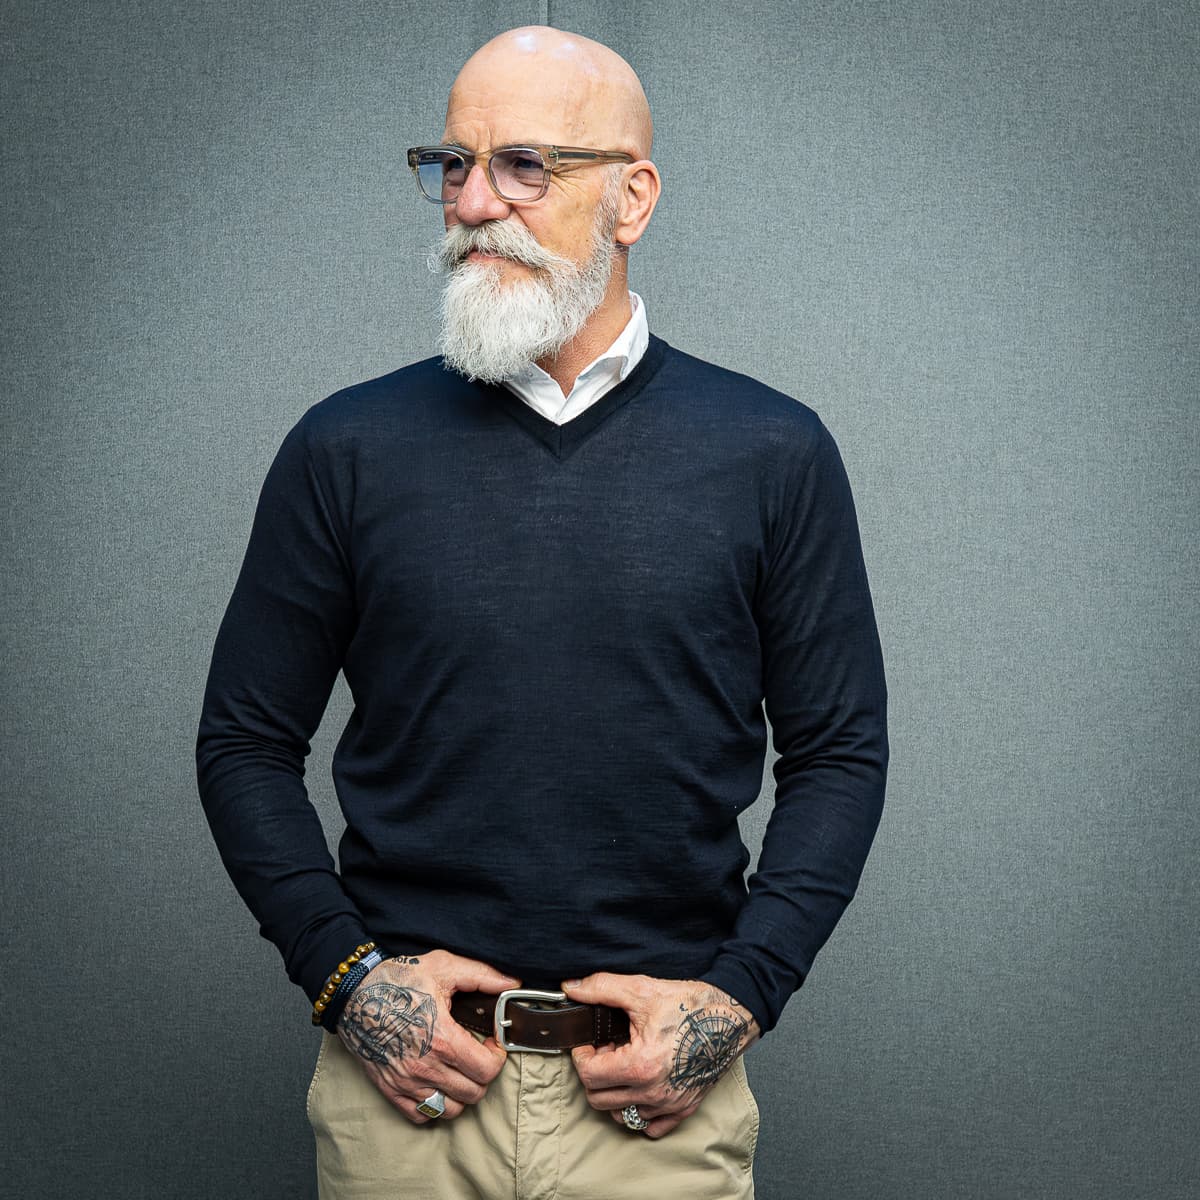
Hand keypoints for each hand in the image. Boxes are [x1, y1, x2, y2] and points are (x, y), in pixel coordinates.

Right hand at [336, 949, 519, 1123]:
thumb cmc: (398, 978)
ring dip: (462, 1092)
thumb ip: (483, 975)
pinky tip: (437, 1082)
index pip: (487, 1070)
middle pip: (474, 1093)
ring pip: (451, 1110)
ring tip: (458, 1069)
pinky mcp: (390, 1090)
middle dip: (483, 1073)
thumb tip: (513, 985)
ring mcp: (406, 1082)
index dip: (497, 1056)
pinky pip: (422, 1116)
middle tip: (476, 1053)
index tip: (491, 1042)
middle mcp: (425, 1067)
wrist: (353, 992)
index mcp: (442, 1038)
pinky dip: (435, 1106)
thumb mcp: (443, 966)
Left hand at [564, 973, 759, 1138]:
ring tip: (625, 1064)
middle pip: (598, 1099)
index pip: (588, 1075)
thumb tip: (570, 989)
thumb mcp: (641, 989)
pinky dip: (640, 1110)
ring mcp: (669, 1104)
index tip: (590, 1042)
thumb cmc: (688, 1004)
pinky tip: (642, 1084)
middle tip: (607, 1050)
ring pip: (621, 1116)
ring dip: (614, 1093)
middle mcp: (653, 1092)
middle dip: (595, 1073)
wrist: (730, 1016)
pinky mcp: (684, 1108)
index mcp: (640, 1065)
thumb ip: (600, 988)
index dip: (581, 1055)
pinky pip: (650, 1127)